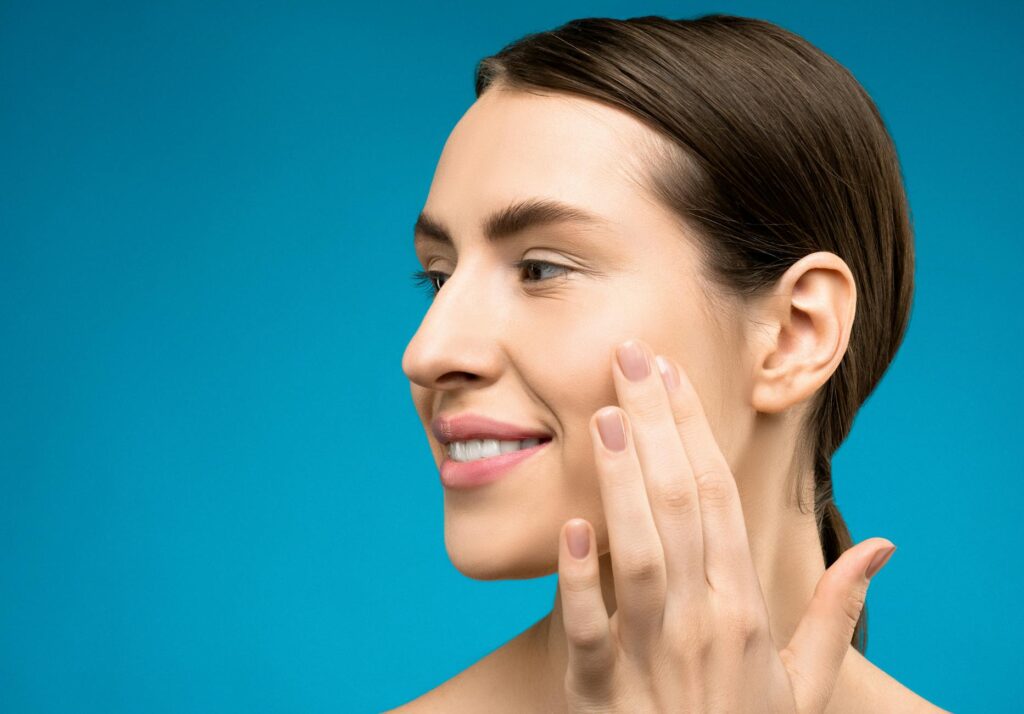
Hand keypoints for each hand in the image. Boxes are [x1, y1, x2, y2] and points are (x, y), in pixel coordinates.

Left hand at [557, 338, 896, 712]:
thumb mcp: (804, 683)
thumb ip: (836, 611)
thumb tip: (882, 547)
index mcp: (745, 609)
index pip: (720, 499)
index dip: (694, 431)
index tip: (671, 375)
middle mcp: (703, 621)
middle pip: (679, 505)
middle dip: (656, 426)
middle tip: (629, 356)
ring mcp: (653, 657)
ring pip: (641, 554)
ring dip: (622, 482)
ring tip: (604, 416)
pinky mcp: (601, 693)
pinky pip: (589, 630)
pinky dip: (579, 581)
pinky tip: (571, 527)